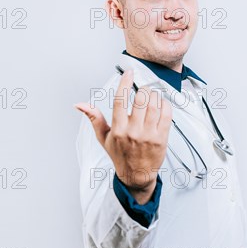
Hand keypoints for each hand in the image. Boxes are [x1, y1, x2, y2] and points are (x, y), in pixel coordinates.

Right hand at [75, 68, 171, 203]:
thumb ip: (94, 118)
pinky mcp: (162, 138)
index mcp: (118, 129)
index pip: (120, 100)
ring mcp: (149, 135)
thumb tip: (79, 104)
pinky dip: (165, 105)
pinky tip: (161, 105)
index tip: (129, 72)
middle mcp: (133, 131)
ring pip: (155, 105)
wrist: (136, 175)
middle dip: (143, 89)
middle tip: (143, 90)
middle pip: (141, 99)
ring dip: (155, 95)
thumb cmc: (120, 155)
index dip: (125, 82)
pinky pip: (167, 114)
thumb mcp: (104, 137)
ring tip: (152, 96)